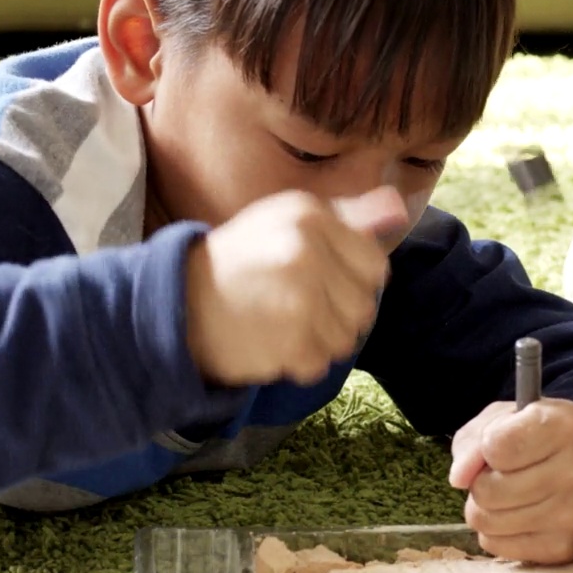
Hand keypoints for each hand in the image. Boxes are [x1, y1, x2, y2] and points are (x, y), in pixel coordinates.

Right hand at [185, 186, 409, 386]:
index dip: (351, 283)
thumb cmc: (238, 262)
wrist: (174, 302)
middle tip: (292, 308)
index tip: (318, 284)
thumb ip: (346, 218)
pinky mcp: (289, 335)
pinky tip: (268, 342)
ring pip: (345, 339)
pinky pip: (319, 364)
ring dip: (316, 343)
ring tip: (279, 324)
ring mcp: (300, 292)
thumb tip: (397, 208)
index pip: (375, 265)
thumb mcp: (287, 222)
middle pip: (364, 307)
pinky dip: (296, 363)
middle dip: (335, 317)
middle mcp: (308, 247)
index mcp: (311, 214)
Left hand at [448, 400, 572, 564]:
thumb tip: (458, 478)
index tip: (503, 445)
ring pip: (486, 520)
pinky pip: (496, 545)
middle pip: (486, 489)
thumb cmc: (546, 438)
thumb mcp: (509, 418)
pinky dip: (496, 531)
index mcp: (563, 427)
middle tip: (504, 474)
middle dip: (482, 481)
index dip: (487, 447)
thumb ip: (475, 439)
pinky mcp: (564, 547)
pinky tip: (518, 514)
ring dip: (486, 507)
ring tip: (510, 494)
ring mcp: (572, 514)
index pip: (494, 447)